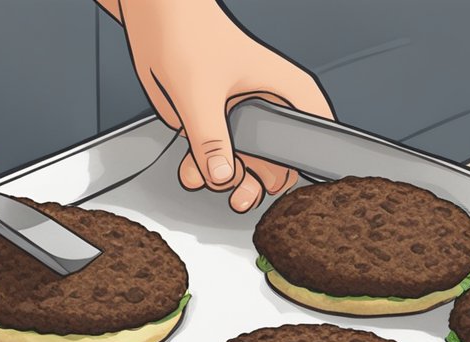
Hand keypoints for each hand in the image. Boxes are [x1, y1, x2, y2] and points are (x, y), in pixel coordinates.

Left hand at [109, 0, 332, 211]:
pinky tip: (190, 168)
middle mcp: (267, 107)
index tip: (281, 181)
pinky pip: (216, 161)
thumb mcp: (200, 93)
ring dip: (224, 180)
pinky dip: (202, 171)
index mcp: (286, 89)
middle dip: (257, 182)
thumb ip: (211, 140)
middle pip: (280, 163)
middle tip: (239, 194)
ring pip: (247, 167)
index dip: (306, 163)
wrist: (153, 20)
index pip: (317, 133)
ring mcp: (240, 120)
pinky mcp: (214, 126)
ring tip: (204, 176)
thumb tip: (223, 177)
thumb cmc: (188, 33)